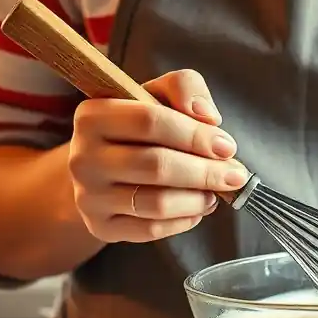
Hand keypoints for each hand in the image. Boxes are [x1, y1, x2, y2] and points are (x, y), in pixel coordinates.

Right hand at [68, 69, 248, 242]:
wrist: (102, 171)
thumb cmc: (136, 129)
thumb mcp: (156, 94)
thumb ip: (184, 87)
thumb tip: (207, 116)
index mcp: (92, 116)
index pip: (150, 121)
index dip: (195, 135)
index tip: (226, 146)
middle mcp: (83, 157)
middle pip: (157, 165)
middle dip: (205, 172)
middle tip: (234, 175)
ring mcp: (88, 196)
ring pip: (157, 203)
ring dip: (197, 199)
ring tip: (215, 192)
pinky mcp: (100, 227)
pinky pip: (151, 230)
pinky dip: (184, 220)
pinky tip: (196, 208)